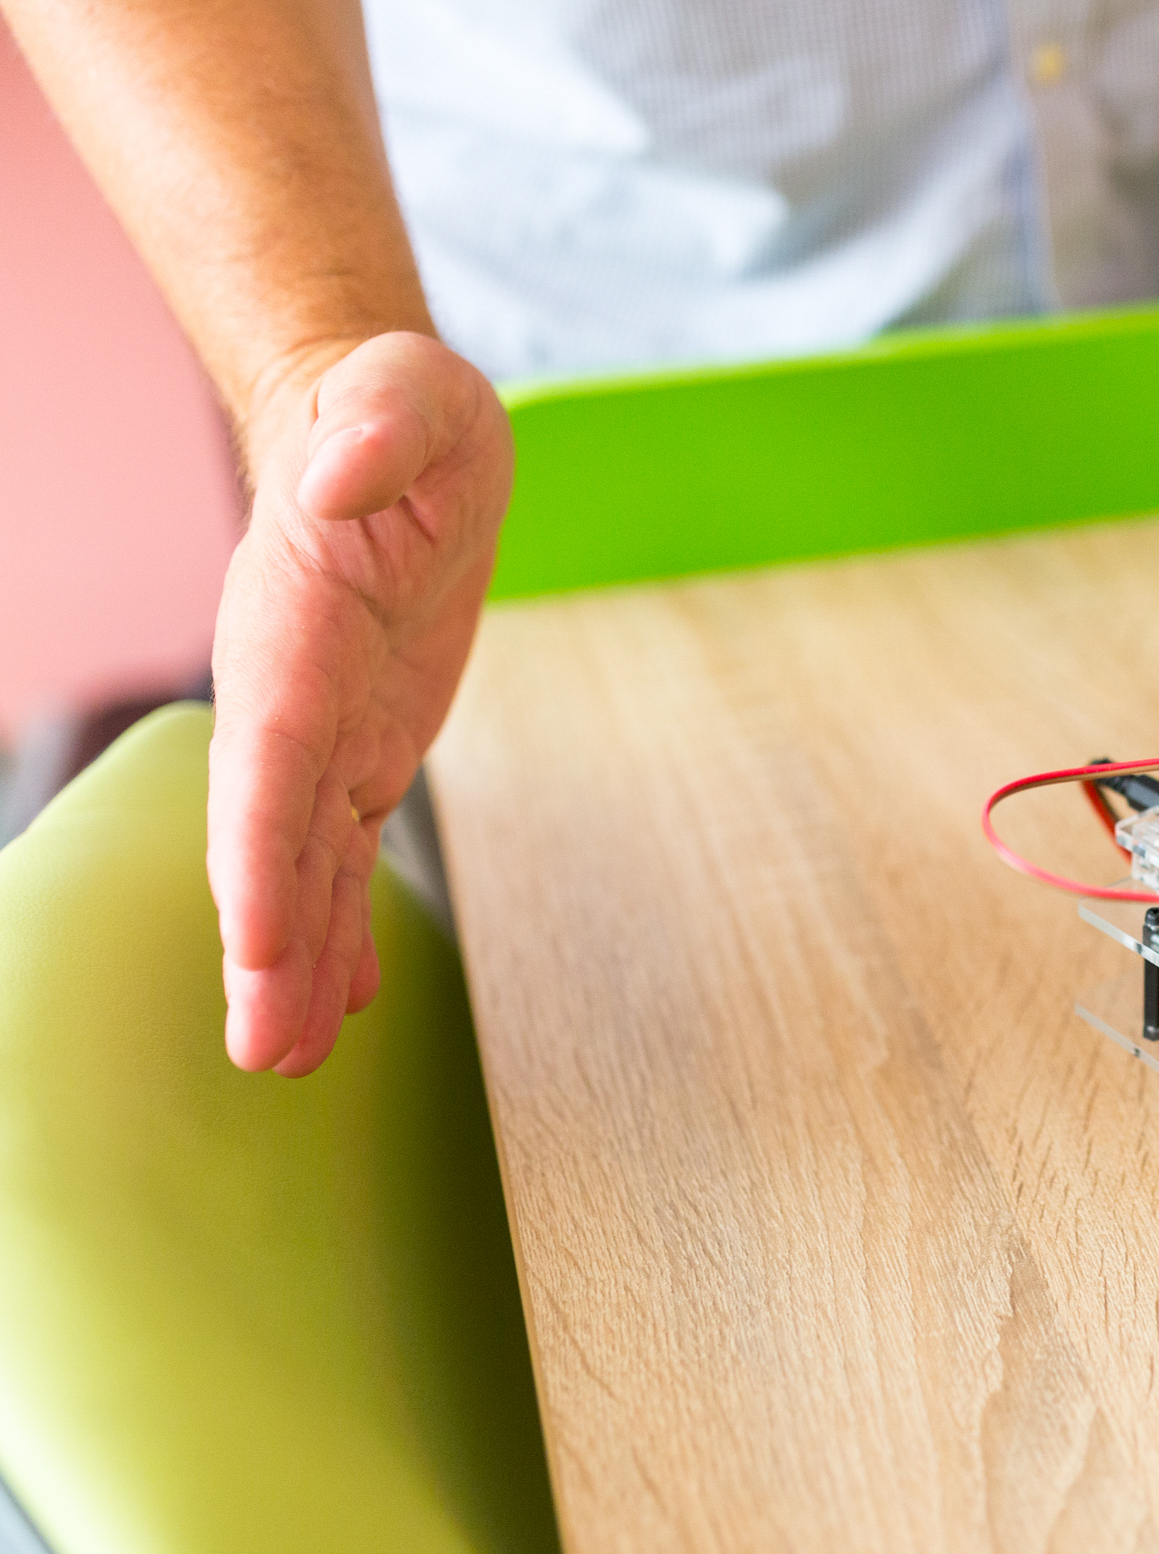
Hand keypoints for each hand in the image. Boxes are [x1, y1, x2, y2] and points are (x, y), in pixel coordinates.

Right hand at [209, 331, 510, 1073]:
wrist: (379, 428)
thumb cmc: (394, 411)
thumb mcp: (410, 396)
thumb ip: (382, 428)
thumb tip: (352, 471)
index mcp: (292, 624)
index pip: (268, 754)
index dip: (256, 850)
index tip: (256, 942)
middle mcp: (293, 693)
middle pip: (269, 835)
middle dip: (264, 944)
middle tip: (262, 1052)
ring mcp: (325, 727)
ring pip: (299, 860)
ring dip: (293, 958)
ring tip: (284, 1060)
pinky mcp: (364, 744)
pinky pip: (341, 848)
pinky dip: (339, 923)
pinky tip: (335, 1003)